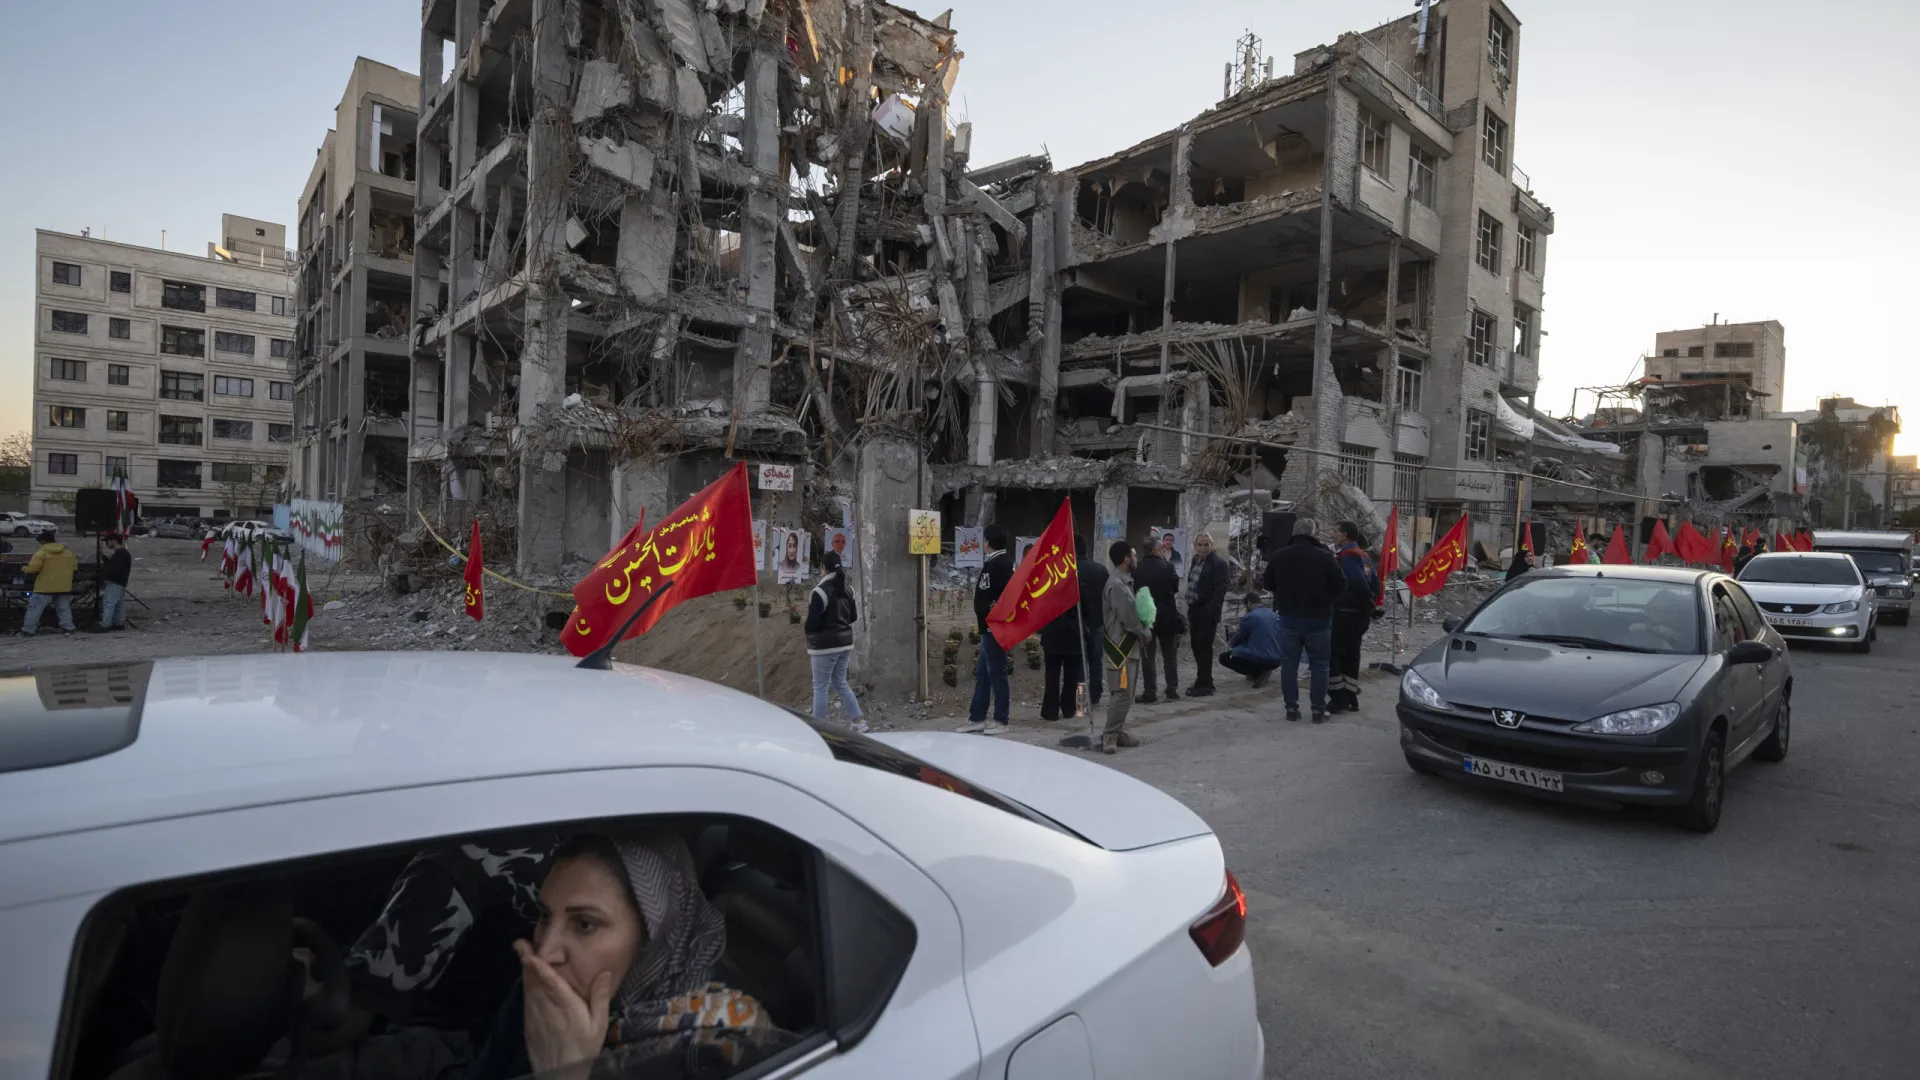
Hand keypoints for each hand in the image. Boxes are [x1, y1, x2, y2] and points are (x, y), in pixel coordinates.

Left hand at [516, 940, 614, 1077]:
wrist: (561, 1076)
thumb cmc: (584, 1050)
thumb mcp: (599, 1026)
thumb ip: (600, 999)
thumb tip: (604, 973)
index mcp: (567, 1010)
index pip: (551, 985)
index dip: (540, 969)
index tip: (530, 955)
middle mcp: (548, 1012)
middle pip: (534, 983)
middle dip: (527, 963)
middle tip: (520, 943)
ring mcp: (535, 1019)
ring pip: (528, 990)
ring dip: (525, 972)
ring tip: (522, 953)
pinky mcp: (528, 1026)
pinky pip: (526, 1002)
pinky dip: (525, 987)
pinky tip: (526, 979)